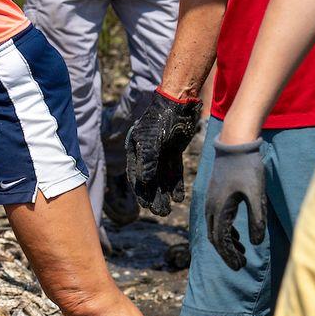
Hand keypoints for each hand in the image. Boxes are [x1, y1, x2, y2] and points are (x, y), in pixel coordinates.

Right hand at [125, 88, 201, 215]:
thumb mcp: (153, 140)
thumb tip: (144, 182)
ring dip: (164, 193)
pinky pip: (174, 171)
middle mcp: (146, 153)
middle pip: (149, 179)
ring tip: (168, 209)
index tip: (146, 207)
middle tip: (160, 213)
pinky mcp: (173, 150)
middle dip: (154, 197)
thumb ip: (148, 161)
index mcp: (135, 149)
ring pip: (162, 177)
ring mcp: (160, 152)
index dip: (141, 192)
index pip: (136, 175)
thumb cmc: (162, 119)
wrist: (179, 102)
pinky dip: (175, 183)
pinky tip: (178, 197)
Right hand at [205, 139, 266, 270]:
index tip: (240, 266)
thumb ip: (257, 219)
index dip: (230, 255)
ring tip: (241, 252)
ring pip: (214, 228)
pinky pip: (215, 219)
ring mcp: (210, 200)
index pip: (221, 240)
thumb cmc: (248, 168)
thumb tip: (255, 243)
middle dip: (226, 253)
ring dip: (226, 242)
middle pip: (214, 237)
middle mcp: (210, 206)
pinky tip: (238, 235)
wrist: (235, 144)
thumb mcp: (257, 194)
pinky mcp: (214, 195)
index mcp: (219, 208)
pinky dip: (225, 231)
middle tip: (240, 265)